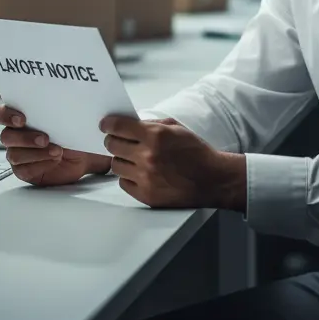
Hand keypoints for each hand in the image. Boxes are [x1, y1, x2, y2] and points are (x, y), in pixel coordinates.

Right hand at [0, 104, 110, 186]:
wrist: (82, 155)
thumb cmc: (71, 132)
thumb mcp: (66, 118)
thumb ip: (56, 111)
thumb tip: (60, 107)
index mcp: (19, 117)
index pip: (0, 114)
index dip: (6, 116)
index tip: (22, 119)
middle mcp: (15, 135)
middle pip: (6, 136)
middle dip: (25, 138)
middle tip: (45, 138)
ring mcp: (18, 153)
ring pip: (15, 155)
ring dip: (37, 153)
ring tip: (57, 151)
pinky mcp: (24, 170)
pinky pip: (24, 170)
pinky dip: (41, 164)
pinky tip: (54, 160)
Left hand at [99, 115, 245, 210]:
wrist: (212, 179)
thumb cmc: (195, 151)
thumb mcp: (176, 128)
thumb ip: (150, 124)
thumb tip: (128, 124)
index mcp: (156, 136)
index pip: (118, 127)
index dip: (108, 124)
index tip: (105, 125)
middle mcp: (148, 156)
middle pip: (112, 146)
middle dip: (114, 141)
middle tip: (119, 141)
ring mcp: (146, 178)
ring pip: (116, 165)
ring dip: (122, 160)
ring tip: (134, 159)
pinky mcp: (146, 195)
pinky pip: (123, 183)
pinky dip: (128, 177)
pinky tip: (140, 173)